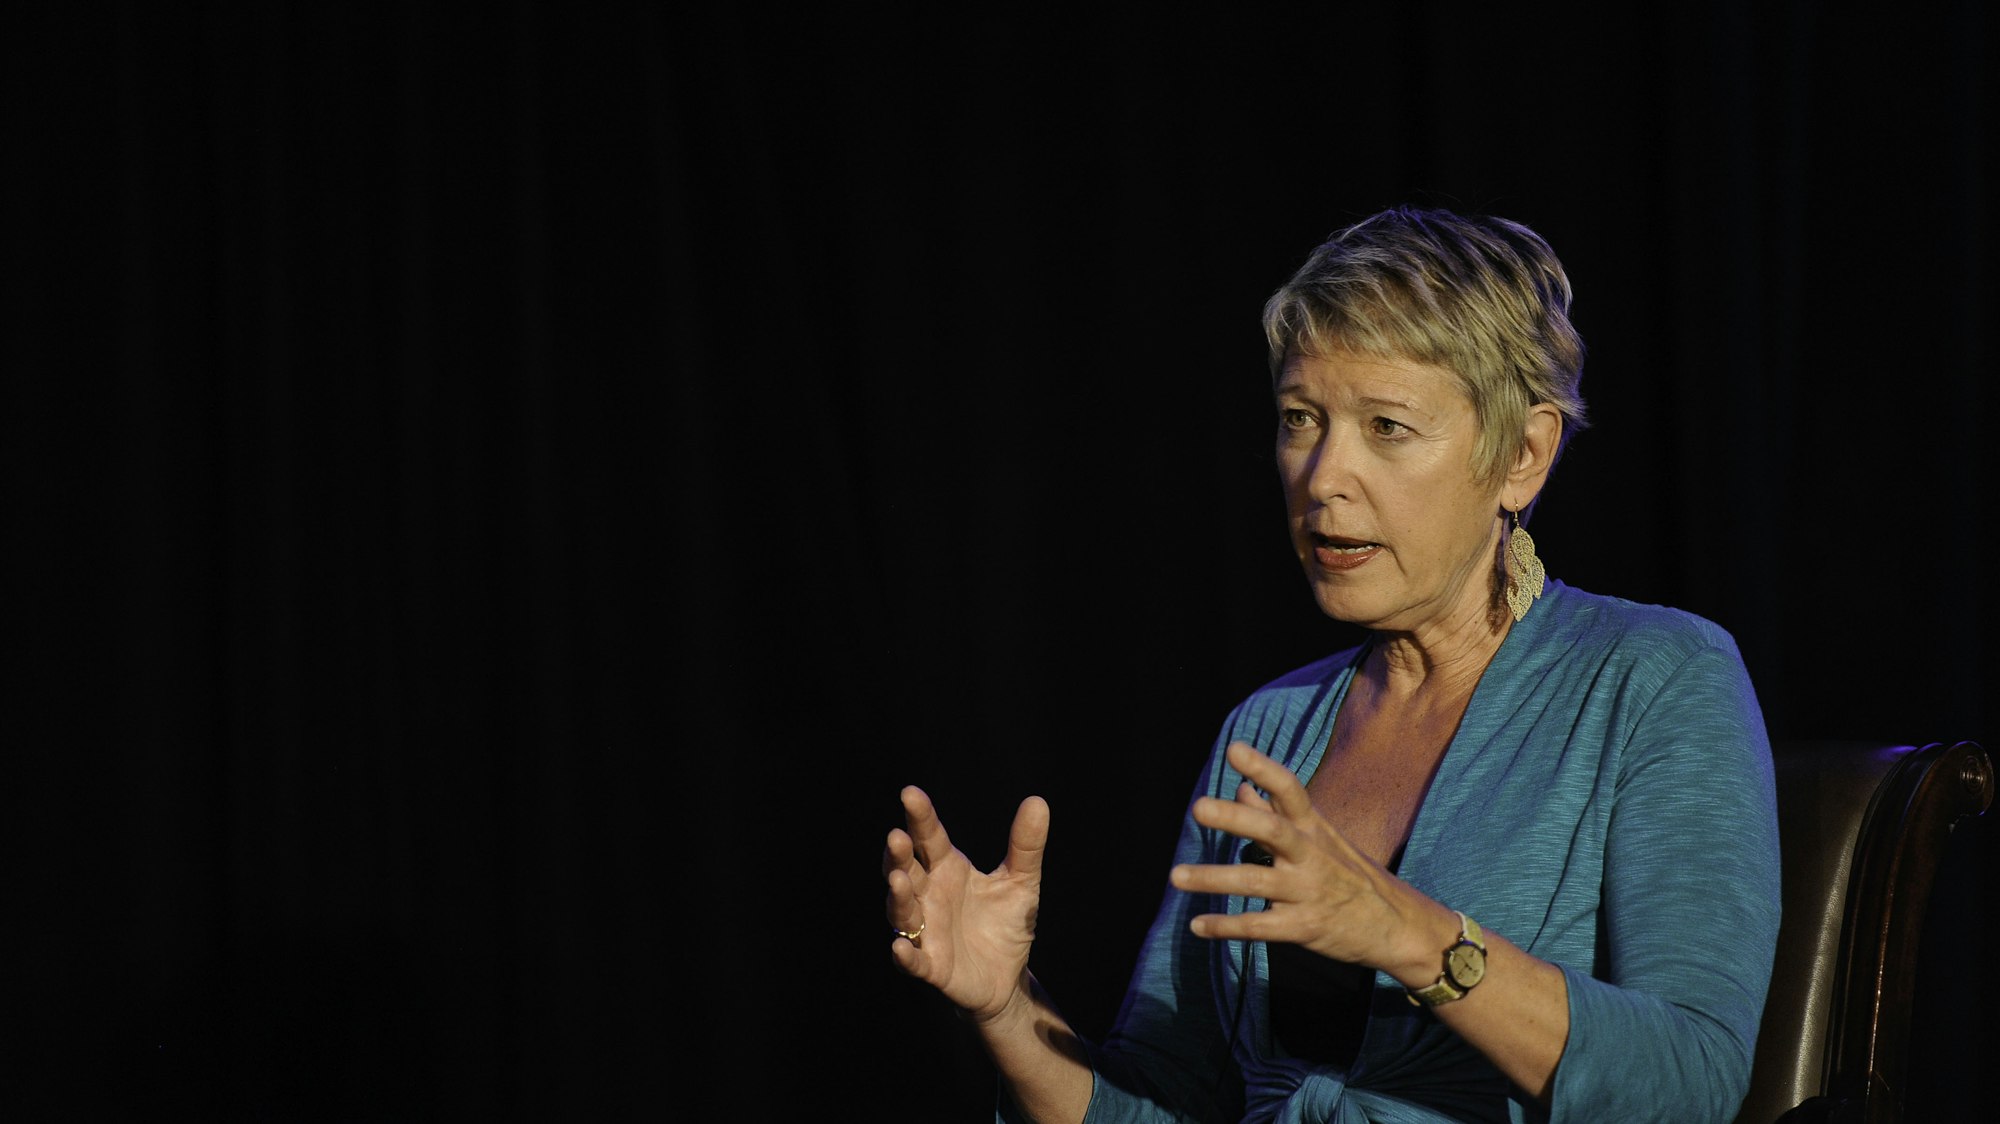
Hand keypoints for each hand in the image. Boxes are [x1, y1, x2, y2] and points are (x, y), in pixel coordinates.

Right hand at [883, 785, 1049, 1022]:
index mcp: (948, 869)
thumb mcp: (1022, 882)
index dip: (920, 817)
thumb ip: (1026, 846)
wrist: (1009, 977)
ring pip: (903, 911)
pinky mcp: (931, 966)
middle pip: (907, 870)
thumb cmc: (1006, 923)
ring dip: (898, 896)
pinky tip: (900, 946)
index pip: (929, 838)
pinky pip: (913, 961)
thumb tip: (1038, 801)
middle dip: (899, 854)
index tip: (910, 794)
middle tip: (897, 836)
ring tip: (897, 879)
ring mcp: (926, 931)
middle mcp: (930, 896)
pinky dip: (905, 955)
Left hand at [1168, 741, 1444, 979]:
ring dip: (1214, 879)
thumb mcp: (1322, 839)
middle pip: (1273, 831)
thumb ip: (1276, 813)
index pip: (1290, 790)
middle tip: (1197, 807)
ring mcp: (1309, 892)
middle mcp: (1312, 856)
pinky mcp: (1306, 928)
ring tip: (1175, 876)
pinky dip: (1227, 926)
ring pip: (1257, 882)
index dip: (1263, 768)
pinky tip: (1198, 926)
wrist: (1400, 928)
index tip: (1234, 749)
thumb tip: (1240, 786)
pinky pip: (1260, 927)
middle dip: (1235, 819)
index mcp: (1314, 829)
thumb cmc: (1352, 876)